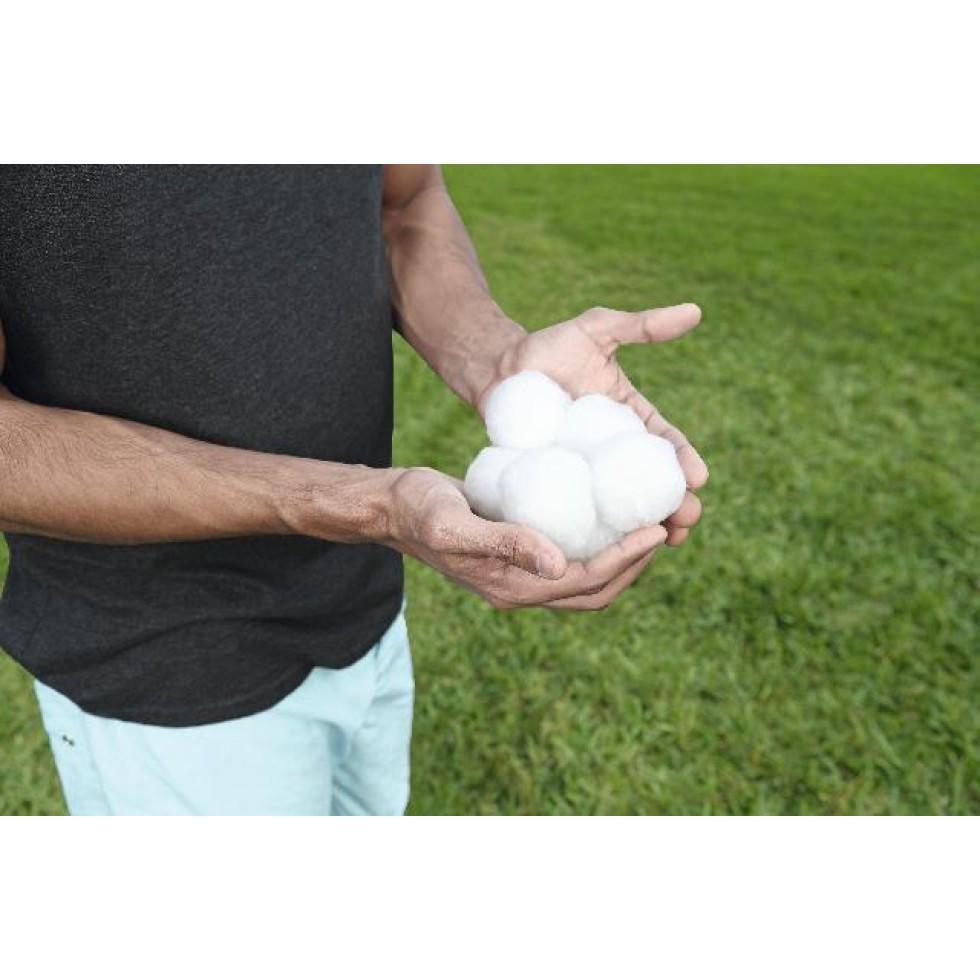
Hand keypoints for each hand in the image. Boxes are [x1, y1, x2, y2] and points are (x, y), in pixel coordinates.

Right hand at [385, 467, 667, 609]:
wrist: (392, 507)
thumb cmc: (419, 510)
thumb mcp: (455, 524)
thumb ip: (505, 543)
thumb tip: (559, 564)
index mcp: (512, 587)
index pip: (586, 581)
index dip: (626, 559)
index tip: (656, 529)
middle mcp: (522, 588)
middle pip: (596, 590)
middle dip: (636, 564)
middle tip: (665, 527)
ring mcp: (521, 574)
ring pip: (587, 578)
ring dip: (623, 558)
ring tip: (649, 522)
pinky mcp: (520, 553)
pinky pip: (572, 558)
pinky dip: (599, 543)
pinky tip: (610, 513)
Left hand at [475, 303, 707, 546]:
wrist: (497, 371)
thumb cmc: (548, 348)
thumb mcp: (596, 330)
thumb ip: (641, 325)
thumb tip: (695, 311)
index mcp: (633, 420)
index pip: (667, 445)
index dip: (685, 463)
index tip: (698, 479)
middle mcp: (616, 452)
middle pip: (653, 484)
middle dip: (676, 506)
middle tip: (686, 522)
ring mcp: (588, 473)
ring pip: (623, 506)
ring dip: (645, 526)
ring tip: (661, 543)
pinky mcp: (559, 487)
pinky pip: (582, 512)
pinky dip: (600, 532)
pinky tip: (609, 550)